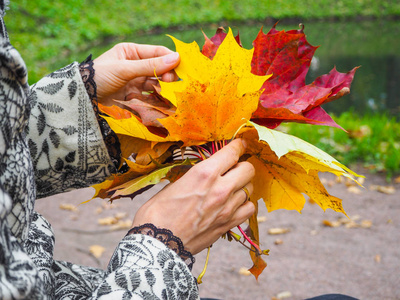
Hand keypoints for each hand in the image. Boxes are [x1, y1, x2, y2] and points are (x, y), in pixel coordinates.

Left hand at [93, 43, 179, 105]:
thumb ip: (150, 66)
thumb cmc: (99, 77)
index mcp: (131, 52)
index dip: (170, 60)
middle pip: (159, 71)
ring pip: (156, 86)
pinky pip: (149, 100)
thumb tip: (176, 58)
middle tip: (171, 84)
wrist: (81, 99)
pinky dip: (156, 103)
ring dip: (164, 91)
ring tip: (170, 97)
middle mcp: (135, 66)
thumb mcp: (124, 69)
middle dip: (167, 77)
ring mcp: (134, 83)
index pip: (157, 53)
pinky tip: (163, 107)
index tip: (181, 68)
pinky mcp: (133, 98)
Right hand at [131, 139, 255, 254]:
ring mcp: (227, 208)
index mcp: (204, 174)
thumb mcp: (172, 185)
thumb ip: (193, 176)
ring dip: (243, 185)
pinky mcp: (228, 224)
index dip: (238, 145)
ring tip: (232, 187)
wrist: (158, 244)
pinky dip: (245, 204)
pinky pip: (249, 209)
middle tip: (234, 168)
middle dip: (243, 165)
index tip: (240, 144)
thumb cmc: (157, 213)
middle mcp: (220, 188)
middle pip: (248, 169)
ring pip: (250, 189)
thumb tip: (203, 173)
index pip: (232, 152)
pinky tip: (235, 204)